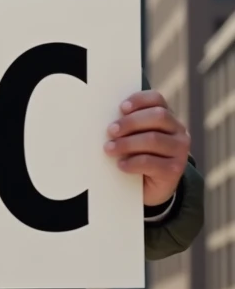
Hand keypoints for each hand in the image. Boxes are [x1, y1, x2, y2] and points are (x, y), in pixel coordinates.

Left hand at [104, 90, 189, 206]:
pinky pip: (150, 162)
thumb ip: (129, 127)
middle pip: (158, 116)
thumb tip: (109, 121)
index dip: (139, 100)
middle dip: (131, 122)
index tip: (121, 108)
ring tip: (110, 149)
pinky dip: (132, 162)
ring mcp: (179, 151)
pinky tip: (121, 165)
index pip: (157, 99)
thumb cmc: (138, 156)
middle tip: (111, 131)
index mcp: (168, 118)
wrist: (150, 189)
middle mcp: (178, 131)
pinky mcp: (174, 170)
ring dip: (127, 143)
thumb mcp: (135, 138)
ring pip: (153, 139)